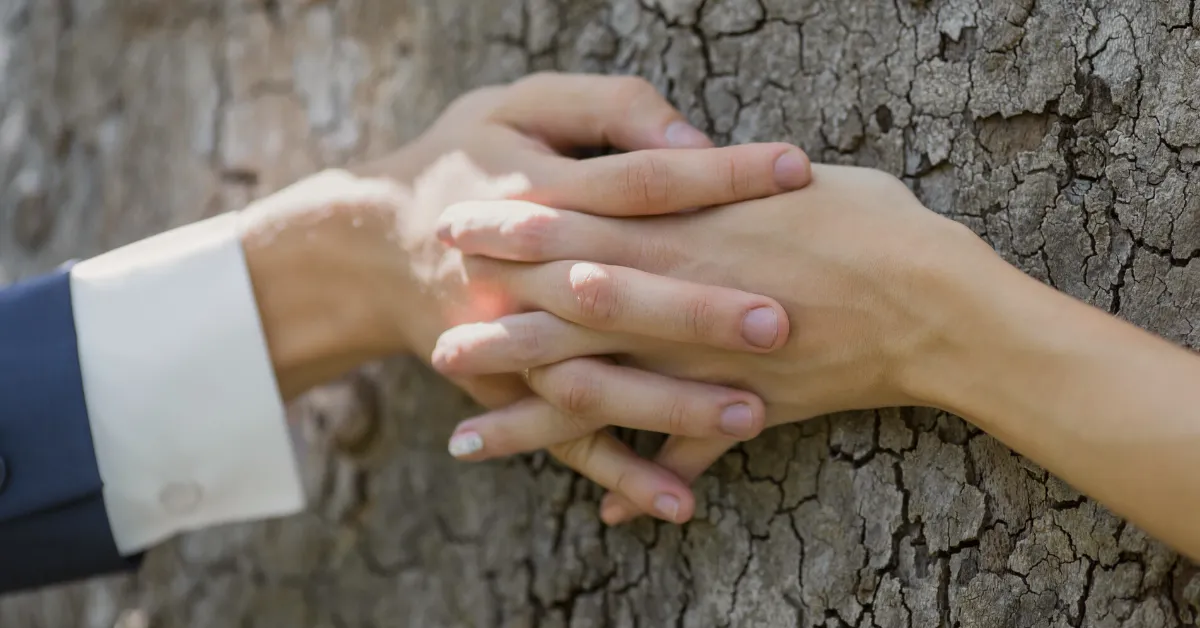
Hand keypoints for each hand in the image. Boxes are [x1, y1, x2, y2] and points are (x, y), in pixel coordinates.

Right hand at [237, 73, 815, 520]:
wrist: (374, 242)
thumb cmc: (467, 159)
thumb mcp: (520, 104)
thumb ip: (606, 108)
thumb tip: (688, 143)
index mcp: (532, 189)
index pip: (637, 180)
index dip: (716, 174)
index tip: (796, 170)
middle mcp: (520, 272)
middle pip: (613, 291)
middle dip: (694, 310)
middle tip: (778, 322)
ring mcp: (510, 340)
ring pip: (589, 380)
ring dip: (666, 405)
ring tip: (750, 417)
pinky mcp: (507, 391)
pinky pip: (562, 441)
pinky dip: (617, 472)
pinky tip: (678, 503)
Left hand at [431, 164, 998, 523]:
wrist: (940, 306)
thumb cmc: (872, 223)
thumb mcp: (782, 183)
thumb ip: (716, 184)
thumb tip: (677, 165)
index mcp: (690, 231)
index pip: (579, 227)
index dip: (516, 231)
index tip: (460, 229)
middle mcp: (683, 301)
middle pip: (566, 316)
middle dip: (499, 328)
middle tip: (437, 339)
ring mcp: (705, 364)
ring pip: (601, 396)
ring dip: (531, 419)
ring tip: (467, 437)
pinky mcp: (743, 412)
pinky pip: (682, 454)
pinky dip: (643, 478)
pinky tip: (601, 509)